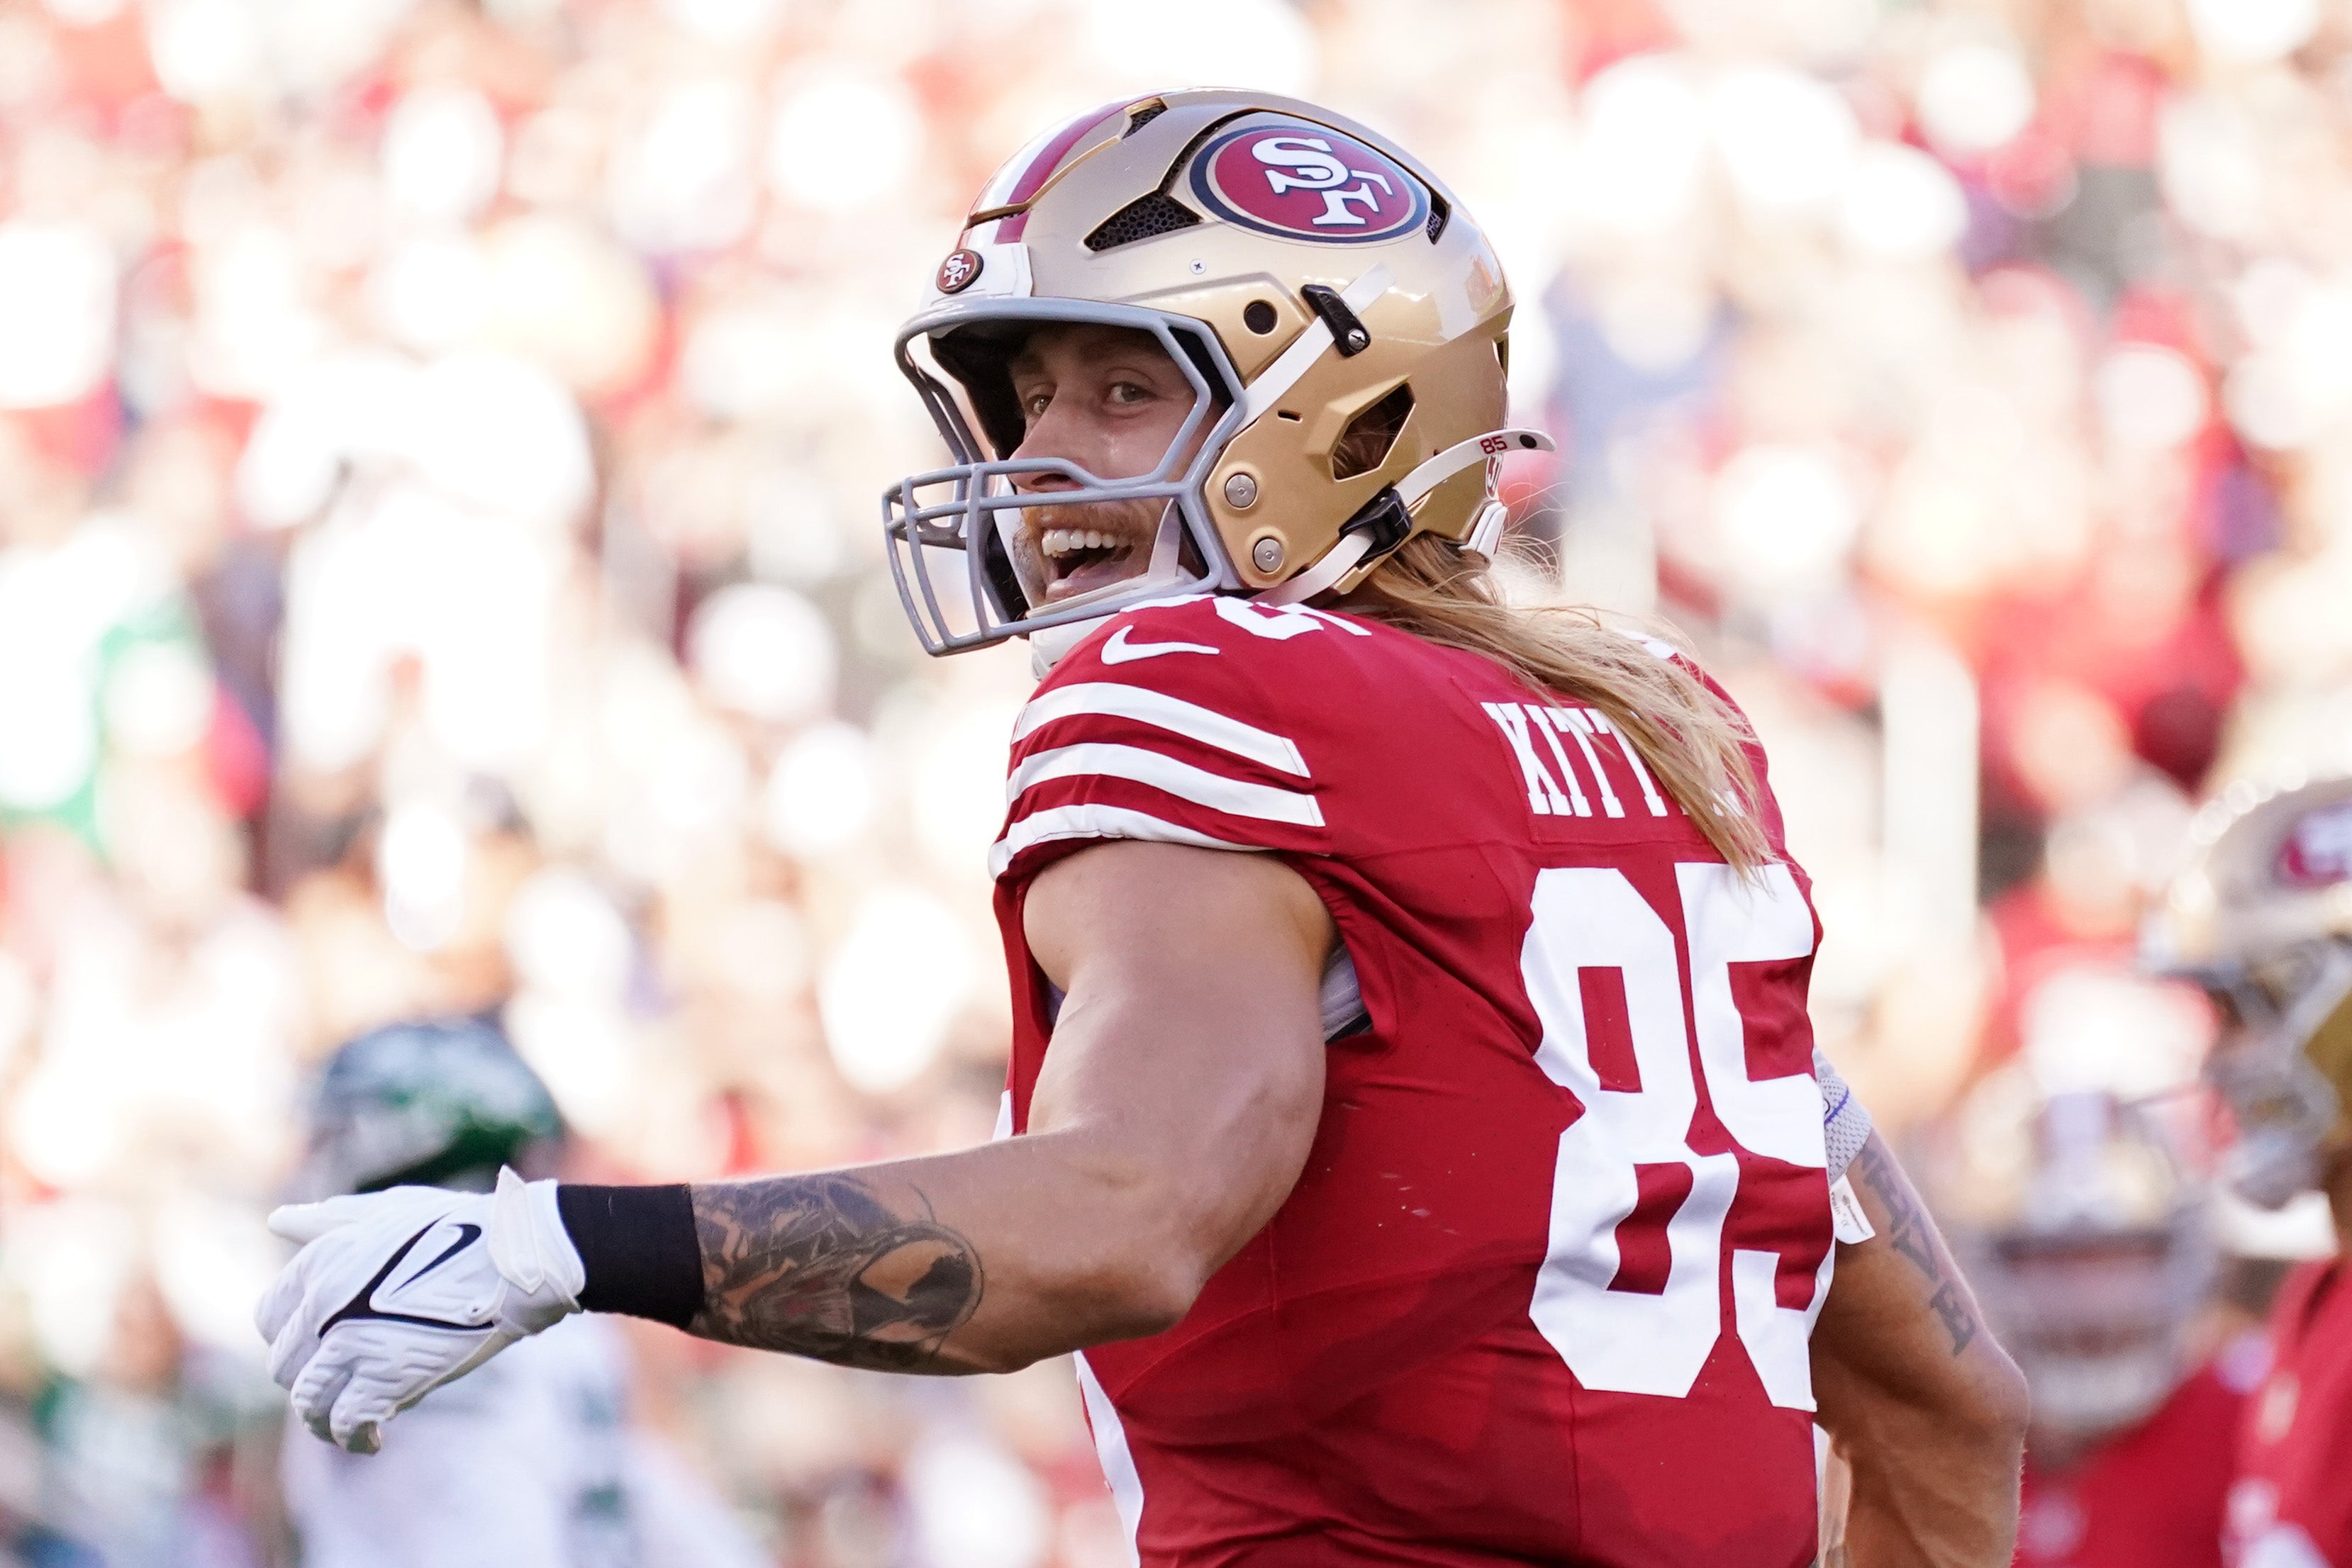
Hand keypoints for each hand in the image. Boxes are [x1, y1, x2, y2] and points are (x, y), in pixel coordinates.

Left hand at [255, 1168, 584, 1452]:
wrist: (513, 1255)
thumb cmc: (458, 1224)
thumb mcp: (386, 1210)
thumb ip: (329, 1220)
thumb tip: (276, 1221)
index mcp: (320, 1262)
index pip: (268, 1318)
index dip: (291, 1337)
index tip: (316, 1348)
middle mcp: (323, 1306)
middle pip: (285, 1366)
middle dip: (310, 1379)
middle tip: (341, 1385)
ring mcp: (352, 1345)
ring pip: (308, 1401)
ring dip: (324, 1419)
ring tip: (346, 1425)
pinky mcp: (386, 1378)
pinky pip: (348, 1423)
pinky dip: (356, 1438)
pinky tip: (373, 1440)